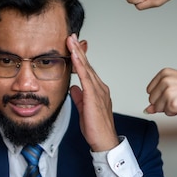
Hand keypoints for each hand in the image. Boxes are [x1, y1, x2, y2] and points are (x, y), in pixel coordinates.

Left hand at [67, 34, 118, 151]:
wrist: (104, 141)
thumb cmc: (96, 128)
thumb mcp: (83, 110)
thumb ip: (79, 98)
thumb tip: (73, 88)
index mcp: (97, 91)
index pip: (86, 70)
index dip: (79, 57)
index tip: (72, 45)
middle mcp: (100, 88)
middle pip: (87, 65)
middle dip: (79, 49)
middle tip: (72, 36)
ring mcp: (99, 91)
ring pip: (87, 67)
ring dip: (78, 53)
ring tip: (71, 40)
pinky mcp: (94, 96)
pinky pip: (86, 77)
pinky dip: (80, 65)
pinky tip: (75, 56)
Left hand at [145, 68, 176, 115]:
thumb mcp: (174, 87)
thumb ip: (158, 97)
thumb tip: (147, 110)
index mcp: (163, 74)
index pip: (150, 91)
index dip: (160, 96)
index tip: (173, 92)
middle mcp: (164, 81)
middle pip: (152, 100)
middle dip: (163, 103)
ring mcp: (167, 92)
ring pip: (158, 108)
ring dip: (169, 108)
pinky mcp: (172, 103)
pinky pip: (166, 113)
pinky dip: (174, 112)